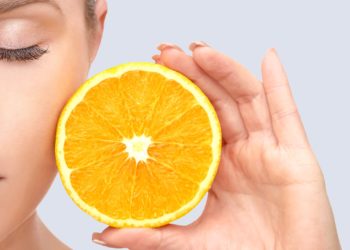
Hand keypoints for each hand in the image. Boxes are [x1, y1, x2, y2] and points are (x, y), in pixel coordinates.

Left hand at [92, 42, 340, 249]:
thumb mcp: (192, 243)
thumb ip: (153, 234)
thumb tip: (104, 233)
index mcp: (218, 168)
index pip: (194, 121)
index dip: (175, 96)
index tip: (150, 75)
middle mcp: (243, 153)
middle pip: (218, 103)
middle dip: (194, 74)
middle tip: (166, 54)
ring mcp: (269, 151)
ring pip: (247, 100)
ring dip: (224, 71)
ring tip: (198, 51)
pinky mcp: (297, 157)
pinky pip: (288, 114)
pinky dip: (279, 84)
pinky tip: (267, 58)